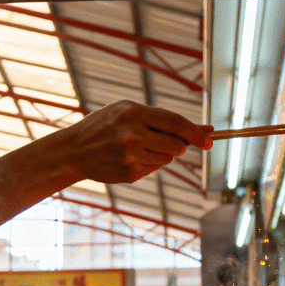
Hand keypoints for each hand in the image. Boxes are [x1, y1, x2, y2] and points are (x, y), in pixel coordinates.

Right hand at [50, 101, 211, 184]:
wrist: (74, 150)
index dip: (196, 132)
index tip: (210, 139)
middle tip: (160, 140)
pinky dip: (147, 163)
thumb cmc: (105, 125)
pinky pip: (153, 169)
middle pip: (176, 146)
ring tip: (136, 146)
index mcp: (134, 113)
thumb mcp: (127, 111)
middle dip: (176, 145)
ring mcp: (130, 157)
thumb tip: (202, 131)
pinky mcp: (129, 174)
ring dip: (159, 154)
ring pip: (166, 159)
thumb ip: (161, 119)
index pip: (176, 124)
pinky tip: (127, 158)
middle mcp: (133, 135)